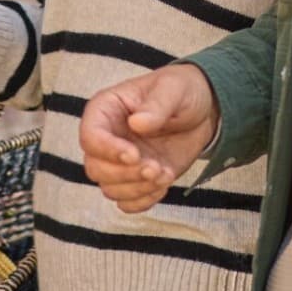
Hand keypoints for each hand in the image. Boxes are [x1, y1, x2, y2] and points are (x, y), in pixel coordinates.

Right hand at [80, 64, 217, 213]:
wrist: (201, 112)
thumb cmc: (181, 91)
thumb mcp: (173, 89)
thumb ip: (156, 105)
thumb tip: (137, 123)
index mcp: (105, 111)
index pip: (90, 136)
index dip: (108, 150)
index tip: (135, 155)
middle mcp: (106, 138)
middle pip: (95, 168)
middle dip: (126, 174)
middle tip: (156, 168)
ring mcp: (119, 162)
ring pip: (109, 188)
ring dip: (138, 189)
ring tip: (164, 174)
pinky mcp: (134, 179)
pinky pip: (125, 202)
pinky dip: (143, 201)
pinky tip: (163, 185)